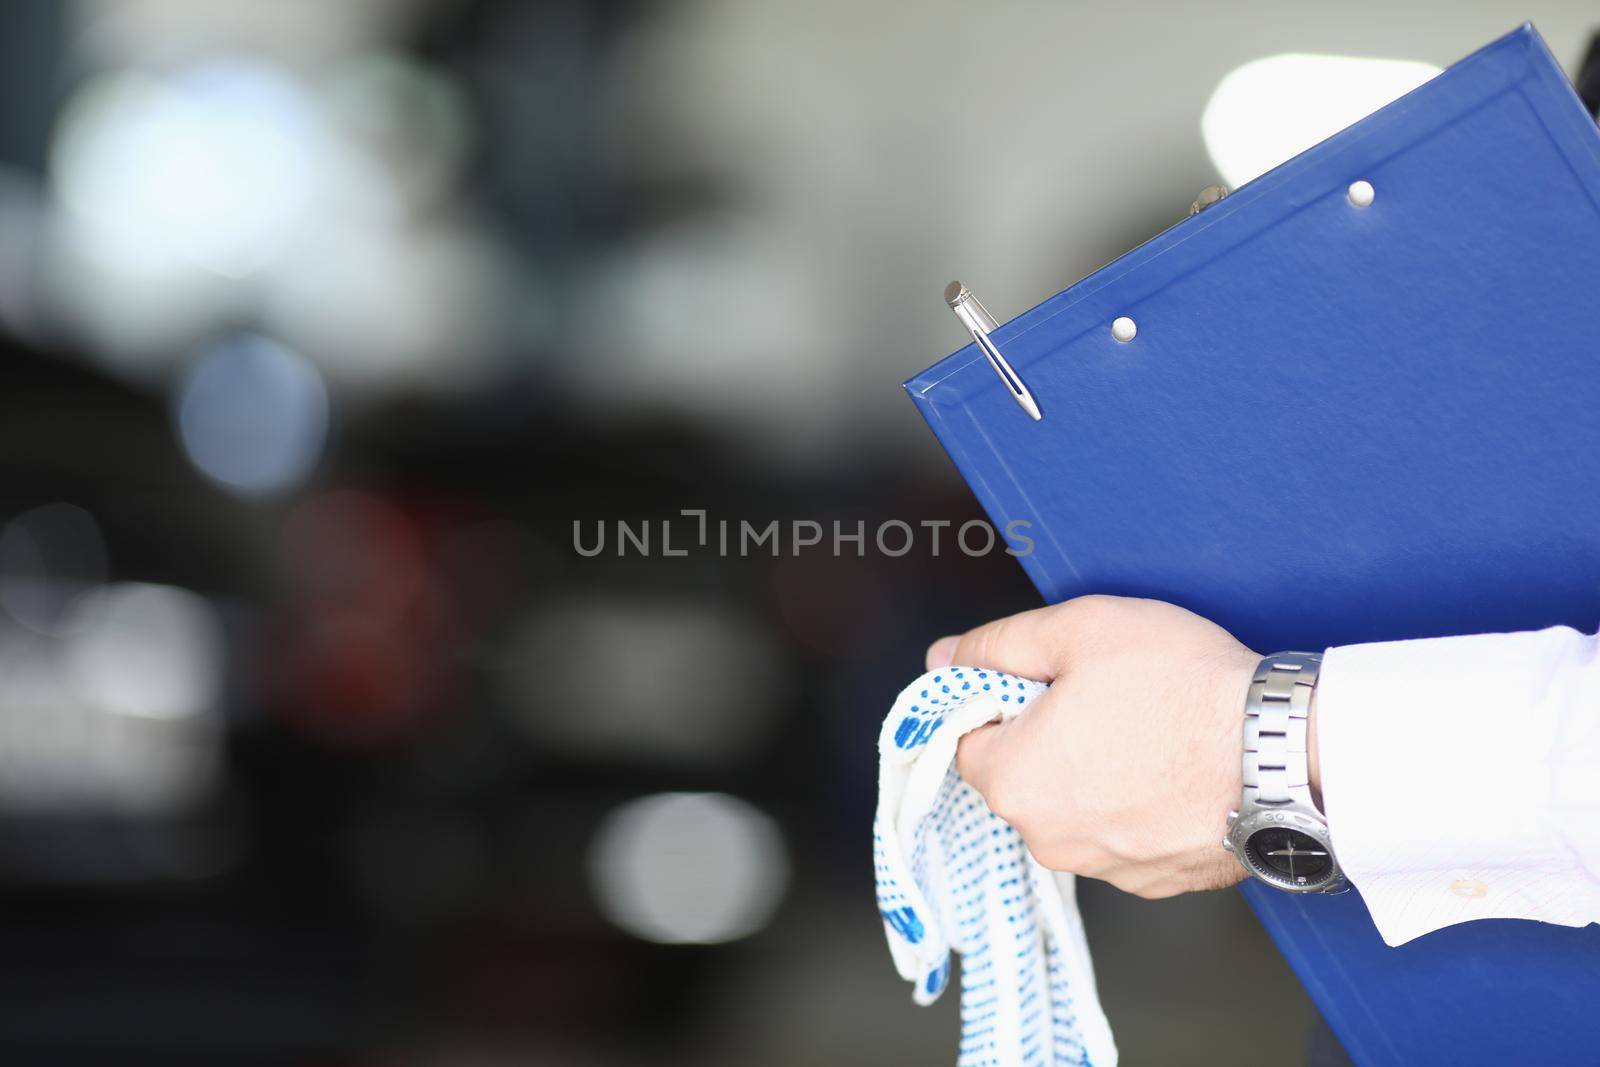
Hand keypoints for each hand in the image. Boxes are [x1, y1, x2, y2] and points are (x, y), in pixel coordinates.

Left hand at [927, 595, 1311, 897]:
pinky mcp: (1158, 880)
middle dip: (1050, 735)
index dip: (1000, 699)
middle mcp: (1048, 838)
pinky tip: (1176, 767)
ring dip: (1097, 771)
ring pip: (1075, 807)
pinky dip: (1140, 803)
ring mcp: (1106, 868)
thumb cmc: (1182, 686)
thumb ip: (997, 644)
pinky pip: (1126, 832)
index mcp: (1013, 780)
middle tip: (1106, 694)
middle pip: (1022, 775)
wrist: (1285, 751)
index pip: (967, 738)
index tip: (1044, 678)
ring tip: (1151, 728)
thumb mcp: (1077, 630)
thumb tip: (944, 657)